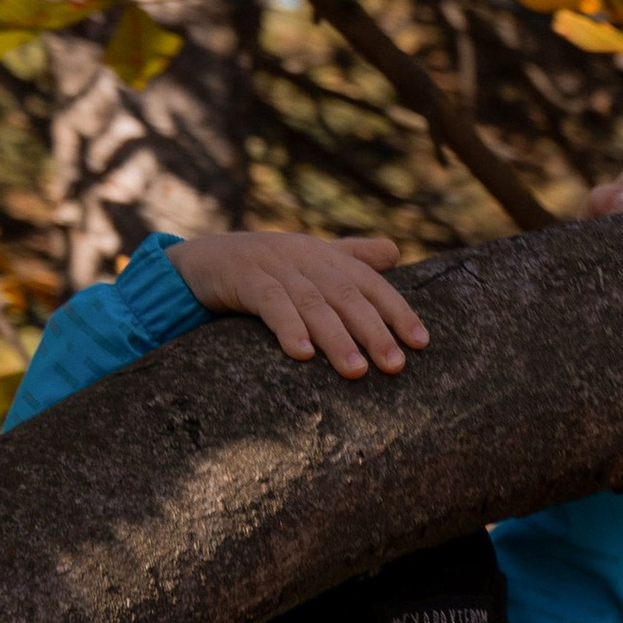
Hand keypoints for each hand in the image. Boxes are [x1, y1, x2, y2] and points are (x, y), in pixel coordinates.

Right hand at [168, 229, 429, 378]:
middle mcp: (304, 256)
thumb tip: (395, 250)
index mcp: (325, 255)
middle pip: (346, 295)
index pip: (369, 283)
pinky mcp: (242, 277)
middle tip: (395, 366)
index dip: (397, 310)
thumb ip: (351, 258)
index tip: (421, 343)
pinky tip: (302, 354)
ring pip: (312, 303)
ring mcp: (273, 265)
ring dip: (336, 338)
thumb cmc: (265, 268)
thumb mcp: (309, 260)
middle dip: (373, 331)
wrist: (202, 262)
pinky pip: (270, 303)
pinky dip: (287, 326)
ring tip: (355, 371)